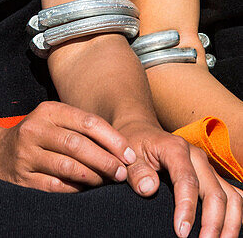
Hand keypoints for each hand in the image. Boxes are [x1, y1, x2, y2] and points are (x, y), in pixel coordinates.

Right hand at [0, 101, 135, 191]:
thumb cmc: (39, 138)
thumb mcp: (55, 123)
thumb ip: (82, 130)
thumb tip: (122, 150)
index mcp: (47, 111)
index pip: (86, 121)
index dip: (112, 139)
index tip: (129, 155)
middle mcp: (34, 129)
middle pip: (77, 144)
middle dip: (105, 160)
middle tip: (123, 173)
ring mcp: (27, 155)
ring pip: (68, 167)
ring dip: (93, 177)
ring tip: (107, 182)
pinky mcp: (23, 179)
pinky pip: (56, 187)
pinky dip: (76, 190)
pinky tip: (86, 190)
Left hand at [117, 119, 242, 237]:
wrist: (141, 130)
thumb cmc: (133, 144)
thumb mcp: (126, 153)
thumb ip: (136, 171)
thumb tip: (149, 188)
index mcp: (175, 148)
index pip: (187, 181)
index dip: (187, 208)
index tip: (181, 233)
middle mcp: (197, 157)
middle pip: (215, 192)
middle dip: (213, 223)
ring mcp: (207, 167)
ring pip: (231, 196)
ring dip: (230, 223)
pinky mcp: (212, 177)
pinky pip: (233, 195)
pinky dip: (235, 215)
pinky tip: (229, 232)